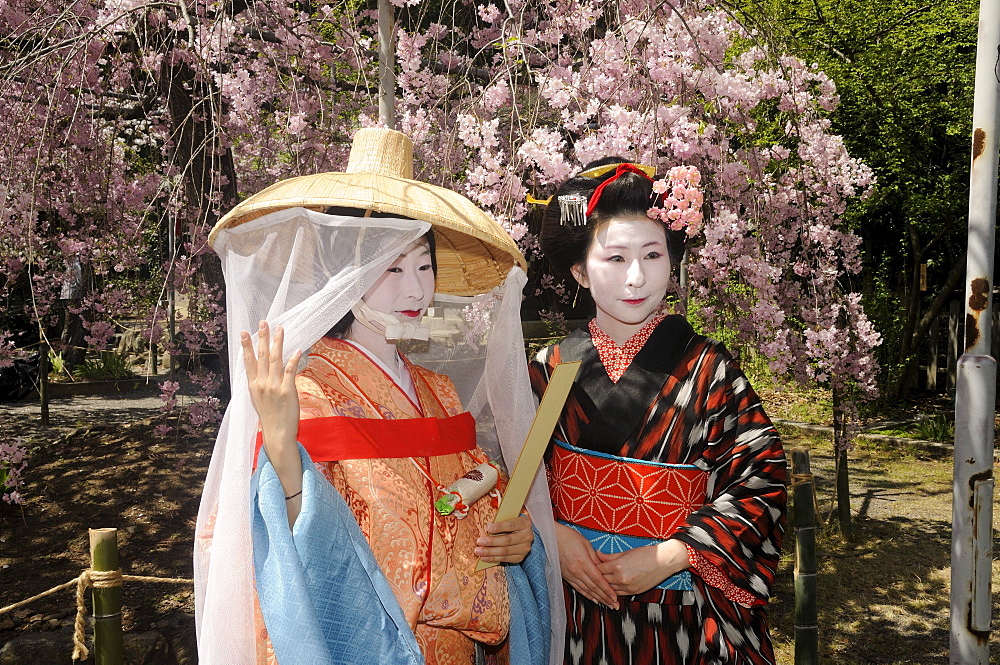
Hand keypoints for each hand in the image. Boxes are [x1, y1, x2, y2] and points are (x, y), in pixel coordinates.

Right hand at [242, 321, 301, 452]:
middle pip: (262, 356)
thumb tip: (262, 370)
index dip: (246, 346)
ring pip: (275, 360)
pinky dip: (293, 360)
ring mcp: (274, 387)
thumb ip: (260, 383)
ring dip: (278, 343)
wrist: (277, 433)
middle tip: (264, 323)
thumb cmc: (270, 416)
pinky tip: (297, 350)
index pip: (249, 361)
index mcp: (253, 385)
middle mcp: (262, 384)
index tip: (244, 332)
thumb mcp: (259, 399)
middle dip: (263, 338)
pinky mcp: (287, 391)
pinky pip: (290, 371)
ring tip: (280, 329)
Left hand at [476, 513, 532, 563]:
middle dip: (492, 541)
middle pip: (508, 540)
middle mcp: (527, 536)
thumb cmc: (512, 524)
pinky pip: (505, 559)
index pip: (511, 525)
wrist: (522, 534)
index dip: (499, 527)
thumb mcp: (509, 518)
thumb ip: (500, 521)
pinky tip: (484, 557)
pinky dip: (493, 558)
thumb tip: (487, 527)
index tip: (488, 528)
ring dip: (490, 552)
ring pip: (505, 551)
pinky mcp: (520, 557)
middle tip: (479, 541)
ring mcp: (525, 548)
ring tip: (479, 551)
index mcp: (525, 523)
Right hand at [554, 523, 618, 608]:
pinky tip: (594, 599)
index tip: (615, 597)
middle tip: (615, 605)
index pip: (598, 580)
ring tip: (607, 605)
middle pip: (593, 588)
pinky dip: (587, 595)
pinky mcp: (566, 577)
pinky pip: (578, 589)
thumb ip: (596, 558)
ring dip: (598, 599)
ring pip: (586, 591)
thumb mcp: (587, 544)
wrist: (553, 538)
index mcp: (583, 562)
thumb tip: (605, 569)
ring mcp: (570, 575)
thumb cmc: (570, 538)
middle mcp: (576, 571)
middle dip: (605, 598)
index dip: (607, 590)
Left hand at [595, 539, 689, 596]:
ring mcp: (628, 587)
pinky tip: (608, 589)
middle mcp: (621, 578)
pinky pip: (619, 594)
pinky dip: (613, 591)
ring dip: (603, 586)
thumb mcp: (626, 552)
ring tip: (596, 583)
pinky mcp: (634, 592)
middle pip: (602, 580)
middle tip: (588, 575)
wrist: (664, 561)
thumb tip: (597, 554)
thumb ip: (610, 556)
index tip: (587, 565)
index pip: (598, 569)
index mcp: (618, 566)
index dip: (592, 567)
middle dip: (595, 577)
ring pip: (609, 589)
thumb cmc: (646, 553)